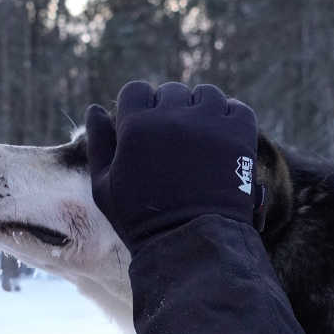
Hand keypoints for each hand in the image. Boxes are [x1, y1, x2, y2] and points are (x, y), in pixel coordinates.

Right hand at [85, 82, 259, 251]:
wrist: (191, 244)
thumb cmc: (141, 219)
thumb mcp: (104, 185)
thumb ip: (98, 143)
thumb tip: (95, 109)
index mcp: (136, 125)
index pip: (136, 90)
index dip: (139, 108)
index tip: (145, 128)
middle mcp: (172, 116)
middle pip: (171, 92)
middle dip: (170, 110)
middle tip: (174, 141)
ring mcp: (209, 123)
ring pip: (206, 95)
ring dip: (201, 110)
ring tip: (201, 138)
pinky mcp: (239, 135)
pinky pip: (238, 109)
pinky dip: (231, 117)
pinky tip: (223, 136)